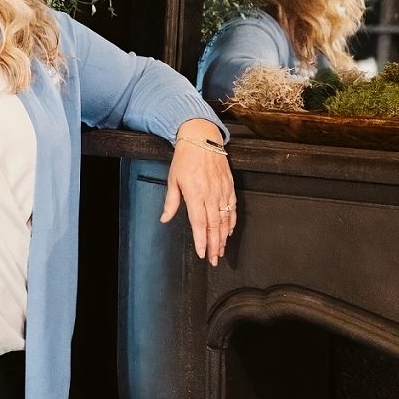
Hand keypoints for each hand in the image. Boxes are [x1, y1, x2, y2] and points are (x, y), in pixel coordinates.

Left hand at [160, 120, 236, 265]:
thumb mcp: (172, 179)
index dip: (202, 240)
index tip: (203, 253)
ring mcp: (222, 190)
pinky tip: (229, 232)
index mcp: (195, 193)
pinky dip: (232, 221)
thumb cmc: (184, 159)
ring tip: (222, 251)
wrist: (201, 139)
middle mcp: (211, 194)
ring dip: (224, 237)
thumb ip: (171, 202)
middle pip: (214, 225)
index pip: (199, 222)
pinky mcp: (229, 186)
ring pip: (225, 219)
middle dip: (215, 245)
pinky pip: (233, 207)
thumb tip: (165, 219)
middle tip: (214, 260)